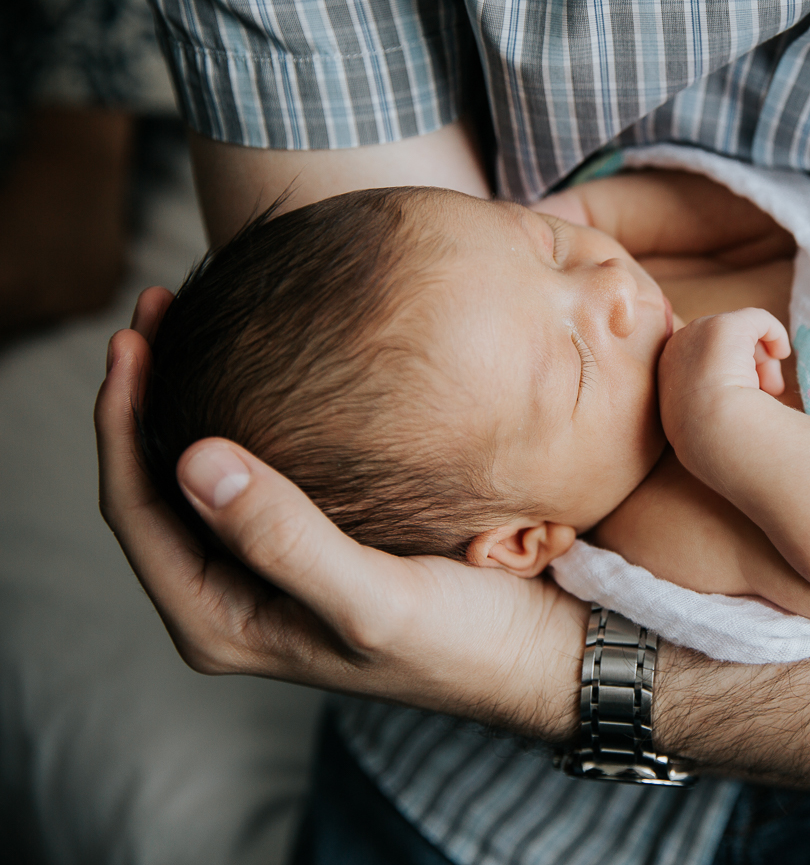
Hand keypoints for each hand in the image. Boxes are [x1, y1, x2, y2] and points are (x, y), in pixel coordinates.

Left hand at [95, 288, 585, 738]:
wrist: (540, 652)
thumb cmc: (463, 642)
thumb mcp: (374, 600)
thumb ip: (285, 540)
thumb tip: (194, 458)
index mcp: (220, 619)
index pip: (137, 507)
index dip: (121, 421)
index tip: (135, 340)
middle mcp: (232, 594)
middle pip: (158, 481)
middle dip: (145, 394)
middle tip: (157, 307)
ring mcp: (271, 567)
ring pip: (201, 471)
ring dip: (191, 396)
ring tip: (193, 321)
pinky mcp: (315, 540)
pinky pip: (255, 468)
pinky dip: (247, 410)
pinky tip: (265, 364)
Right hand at [657, 308, 789, 441]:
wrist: (711, 432)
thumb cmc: (713, 442)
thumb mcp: (704, 425)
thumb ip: (713, 408)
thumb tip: (740, 403)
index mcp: (669, 376)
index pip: (704, 366)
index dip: (732, 379)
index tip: (751, 402)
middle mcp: (677, 350)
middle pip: (721, 348)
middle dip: (750, 367)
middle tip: (769, 392)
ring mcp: (697, 334)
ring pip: (739, 335)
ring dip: (762, 359)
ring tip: (773, 387)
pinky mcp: (723, 325)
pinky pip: (757, 319)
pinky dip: (775, 333)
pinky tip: (783, 354)